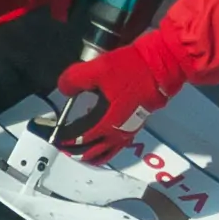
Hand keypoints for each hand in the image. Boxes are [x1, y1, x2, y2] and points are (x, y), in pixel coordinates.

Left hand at [51, 50, 169, 160]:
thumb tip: (63, 88)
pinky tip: (104, 142)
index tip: (55, 137)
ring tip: (81, 154)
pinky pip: (118, 145)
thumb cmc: (132, 68)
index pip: (81, 138)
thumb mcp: (99, 69)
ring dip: (92, 155)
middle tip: (64, 148)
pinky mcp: (138, 124)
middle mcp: (119, 133)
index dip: (66, 139)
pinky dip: (106, 149)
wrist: (163, 64)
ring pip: (107, 152)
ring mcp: (130, 131)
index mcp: (108, 123)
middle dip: (76, 152)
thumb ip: (75, 79)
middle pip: (93, 152)